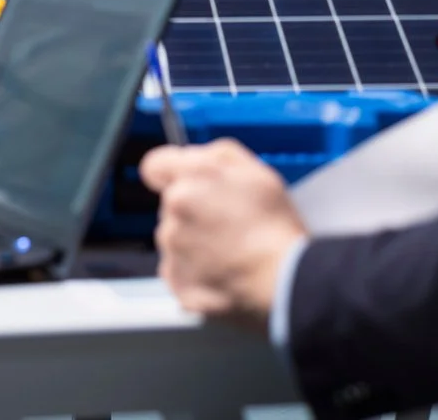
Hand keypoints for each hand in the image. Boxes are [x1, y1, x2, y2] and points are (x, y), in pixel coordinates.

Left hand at [142, 140, 305, 323]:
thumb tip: (194, 157)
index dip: (169, 172)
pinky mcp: (177, 283)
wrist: (283, 279)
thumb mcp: (256, 171)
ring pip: (176, 240)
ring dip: (195, 243)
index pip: (155, 165)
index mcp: (190, 179)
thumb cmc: (274, 227)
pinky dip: (197, 273)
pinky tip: (224, 271)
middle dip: (194, 210)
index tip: (180, 181)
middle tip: (229, 222)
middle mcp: (173, 213)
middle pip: (172, 206)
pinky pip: (180, 272)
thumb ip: (217, 155)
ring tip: (231, 250)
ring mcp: (173, 251)